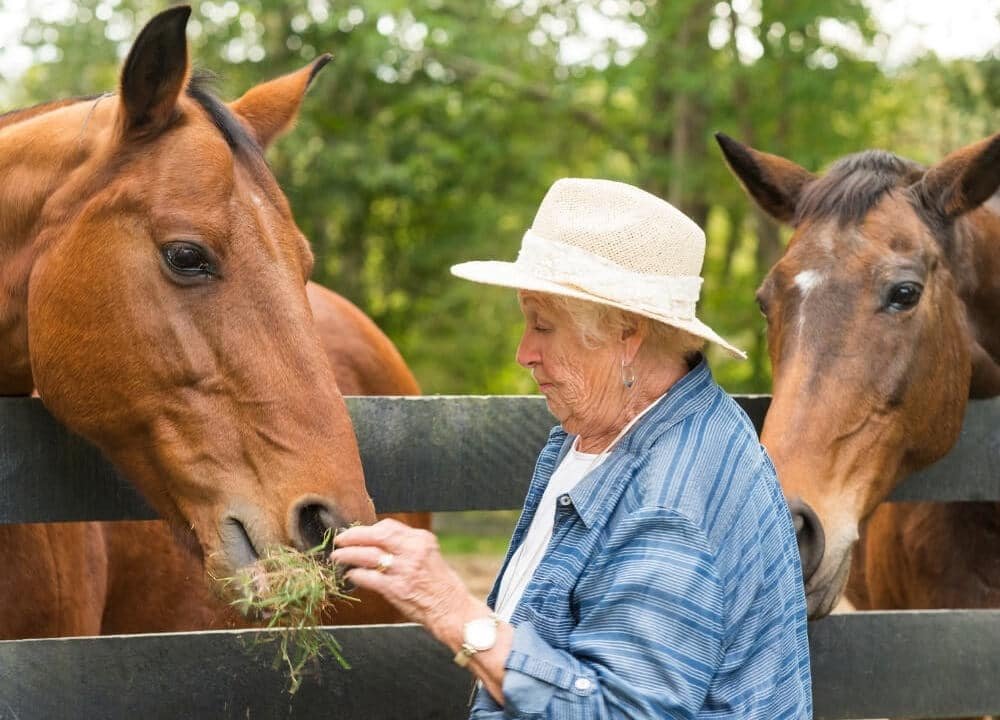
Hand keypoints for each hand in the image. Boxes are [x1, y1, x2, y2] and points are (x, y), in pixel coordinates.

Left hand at [330, 518, 476, 642]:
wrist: (452, 609)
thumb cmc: (438, 583)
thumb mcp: (428, 555)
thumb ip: (406, 546)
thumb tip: (376, 542)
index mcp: (422, 539)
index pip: (388, 526)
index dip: (368, 529)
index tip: (356, 533)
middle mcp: (414, 551)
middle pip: (376, 536)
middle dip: (353, 536)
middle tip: (339, 540)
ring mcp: (404, 570)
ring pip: (368, 555)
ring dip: (348, 555)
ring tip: (338, 557)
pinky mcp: (397, 589)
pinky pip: (368, 577)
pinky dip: (356, 575)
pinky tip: (350, 575)